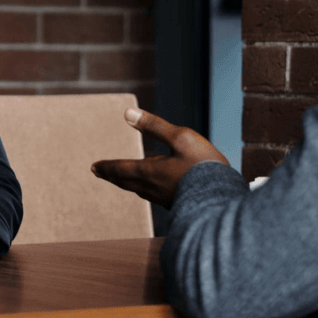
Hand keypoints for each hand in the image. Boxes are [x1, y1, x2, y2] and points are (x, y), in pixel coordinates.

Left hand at [92, 108, 228, 208]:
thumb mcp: (180, 137)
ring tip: (121, 178)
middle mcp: (152, 188)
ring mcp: (163, 198)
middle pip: (126, 181)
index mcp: (149, 172)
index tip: (94, 167)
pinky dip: (142, 189)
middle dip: (112, 175)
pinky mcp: (175, 204)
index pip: (121, 169)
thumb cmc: (203, 165)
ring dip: (126, 182)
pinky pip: (151, 195)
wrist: (223, 199)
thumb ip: (154, 126)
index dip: (107, 167)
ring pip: (138, 190)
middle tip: (100, 172)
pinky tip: (149, 189)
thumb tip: (127, 113)